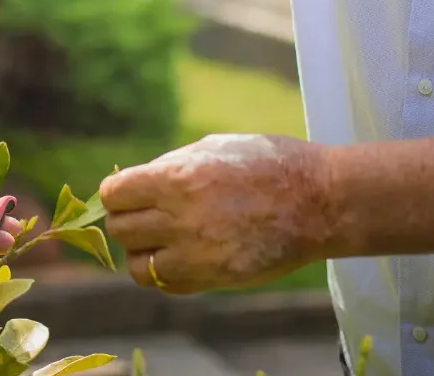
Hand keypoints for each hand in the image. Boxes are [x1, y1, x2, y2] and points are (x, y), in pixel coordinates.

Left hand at [100, 134, 333, 293]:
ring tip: (164, 238)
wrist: (318, 201)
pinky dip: (166, 273)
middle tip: (149, 213)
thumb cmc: (269, 163)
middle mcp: (181, 218)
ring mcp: (196, 255)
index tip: (129, 192)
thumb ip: (170, 166)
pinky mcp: (212, 279)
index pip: (115, 194)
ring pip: (137, 265)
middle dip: (129, 219)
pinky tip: (183, 255)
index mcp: (179, 178)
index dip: (118, 192)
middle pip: (121, 229)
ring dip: (144, 251)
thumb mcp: (215, 147)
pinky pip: (165, 285)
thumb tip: (133, 182)